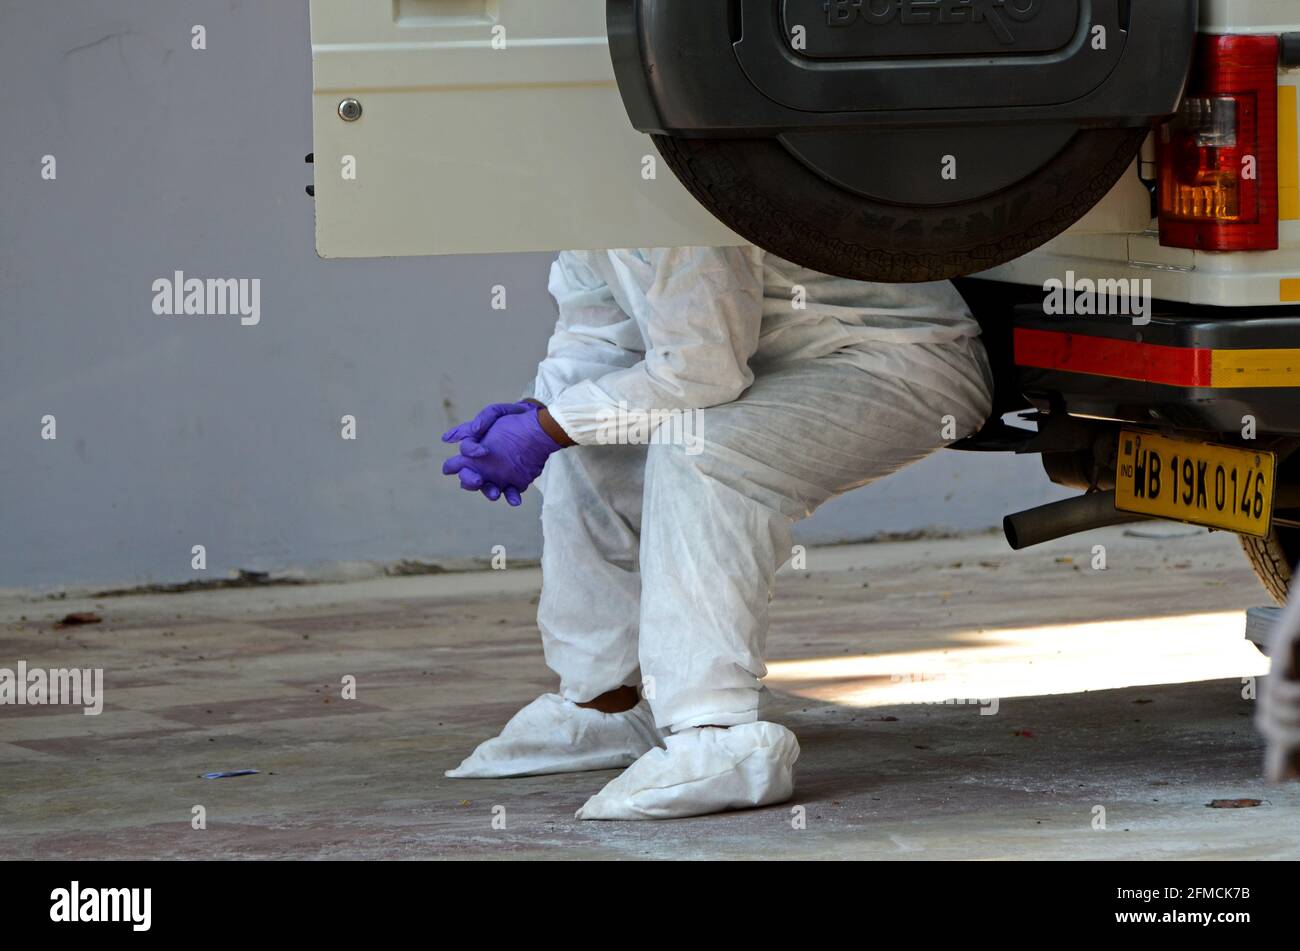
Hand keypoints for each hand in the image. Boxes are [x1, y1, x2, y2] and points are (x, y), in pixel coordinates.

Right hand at [442, 402, 562, 504]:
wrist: (540, 427)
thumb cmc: (514, 418)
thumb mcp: (497, 412)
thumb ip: (482, 418)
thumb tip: (471, 431)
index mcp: (474, 448)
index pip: (462, 455)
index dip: (470, 453)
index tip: (484, 450)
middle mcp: (483, 465)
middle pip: (468, 477)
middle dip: (470, 480)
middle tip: (478, 479)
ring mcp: (498, 475)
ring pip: (487, 488)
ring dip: (489, 492)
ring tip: (494, 493)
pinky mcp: (515, 482)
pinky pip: (510, 493)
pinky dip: (511, 498)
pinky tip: (515, 500)